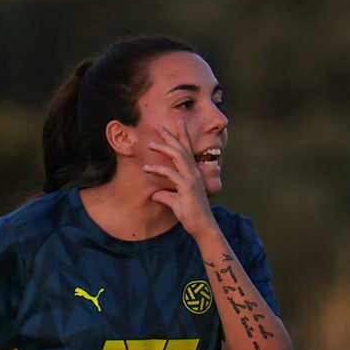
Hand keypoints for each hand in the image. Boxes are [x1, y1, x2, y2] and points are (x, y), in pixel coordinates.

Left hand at [143, 124, 216, 238]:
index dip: (183, 136)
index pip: (188, 150)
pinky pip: (170, 174)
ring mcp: (192, 179)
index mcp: (194, 173)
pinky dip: (158, 169)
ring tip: (150, 144)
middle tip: (159, 125)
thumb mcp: (175, 202)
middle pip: (182, 148)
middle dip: (171, 136)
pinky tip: (146, 168)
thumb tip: (154, 194)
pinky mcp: (187, 187)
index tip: (178, 123)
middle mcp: (194, 172)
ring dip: (164, 148)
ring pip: (177, 156)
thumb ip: (166, 195)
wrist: (202, 227)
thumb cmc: (191, 215)